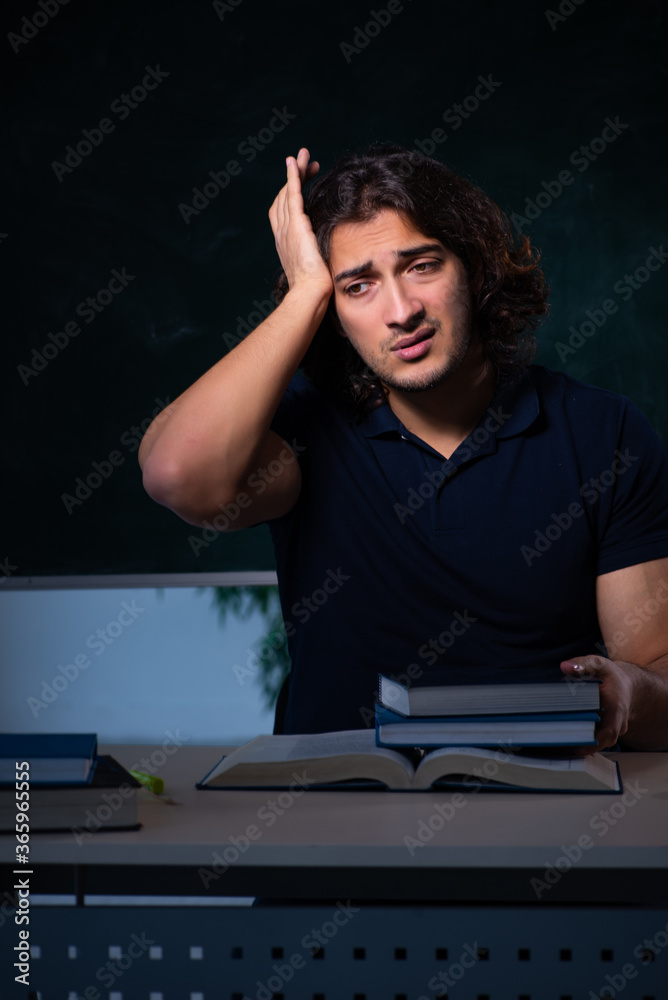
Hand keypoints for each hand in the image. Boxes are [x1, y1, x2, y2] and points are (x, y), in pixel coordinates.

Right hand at [268, 147, 332, 293]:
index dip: (293, 194)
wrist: (310, 294)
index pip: (285, 211)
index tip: (307, 183)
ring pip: (288, 191)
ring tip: (304, 156)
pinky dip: (293, 176)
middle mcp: (282, 233)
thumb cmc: (317, 289)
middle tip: (309, 164)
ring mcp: (287, 228)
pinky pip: (292, 194)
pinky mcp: (295, 225)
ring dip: (296, 171)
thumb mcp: (319, 269)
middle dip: (295, 178)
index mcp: (287, 243)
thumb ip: (322, 256)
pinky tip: (295, 162)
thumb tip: (336, 254)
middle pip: (284, 197)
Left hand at [560, 655, 638, 754]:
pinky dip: (577, 740)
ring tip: (553, 744)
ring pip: (595, 742)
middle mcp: (617, 724)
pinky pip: (592, 739)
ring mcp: (611, 730)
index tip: (576, 747)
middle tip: (556, 744)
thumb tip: (565, 667)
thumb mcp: (599, 664)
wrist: (624, 685)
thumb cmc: (610, 676)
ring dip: (576, 744)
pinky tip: (558, 740)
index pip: (609, 731)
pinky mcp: (603, 732)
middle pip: (600, 741)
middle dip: (579, 745)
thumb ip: (583, 664)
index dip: (594, 742)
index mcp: (617, 709)